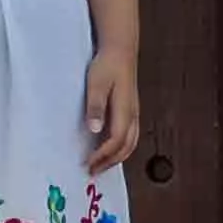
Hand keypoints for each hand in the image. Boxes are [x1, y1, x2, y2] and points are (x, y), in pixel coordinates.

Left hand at [79, 47, 141, 178]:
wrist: (121, 50)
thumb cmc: (107, 66)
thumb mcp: (96, 85)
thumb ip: (95, 107)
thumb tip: (94, 129)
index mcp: (125, 110)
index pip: (116, 140)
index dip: (103, 155)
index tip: (88, 164)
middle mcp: (133, 115)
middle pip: (126, 146)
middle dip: (110, 161)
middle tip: (92, 171)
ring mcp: (134, 113)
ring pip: (131, 142)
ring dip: (117, 157)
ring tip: (101, 165)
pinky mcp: (132, 110)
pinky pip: (130, 135)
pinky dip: (121, 148)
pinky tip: (109, 148)